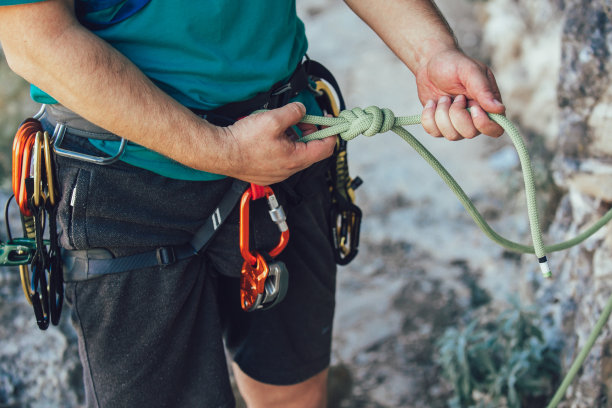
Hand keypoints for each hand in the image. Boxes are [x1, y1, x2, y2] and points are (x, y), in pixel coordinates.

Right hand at [220, 102, 335, 184]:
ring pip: (297, 154)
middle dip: (311, 132)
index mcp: (295, 159)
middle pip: (311, 151)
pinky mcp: (268, 172)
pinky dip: (284, 145)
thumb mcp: (273, 119)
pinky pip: (284, 158)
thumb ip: (293, 112)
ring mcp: (278, 173)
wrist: (220, 152)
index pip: (326, 148)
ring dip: (296, 137)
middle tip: (303, 118)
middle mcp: (289, 170)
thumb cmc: (243, 141)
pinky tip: (272, 135)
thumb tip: (302, 109)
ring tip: (283, 124)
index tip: (330, 121)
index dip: (331, 132)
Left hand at [415, 48, 504, 140]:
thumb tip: (499, 109)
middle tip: (455, 96)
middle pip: (470, 133)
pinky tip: (431, 103)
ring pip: (451, 135)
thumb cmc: (454, 64)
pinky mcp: (440, 125)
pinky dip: (428, 117)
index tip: (472, 107)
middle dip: (457, 114)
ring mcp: (456, 124)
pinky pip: (434, 132)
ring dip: (442, 114)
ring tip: (443, 98)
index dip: (483, 124)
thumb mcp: (470, 71)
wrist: (430, 64)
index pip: (495, 129)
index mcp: (488, 106)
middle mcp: (474, 118)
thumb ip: (484, 90)